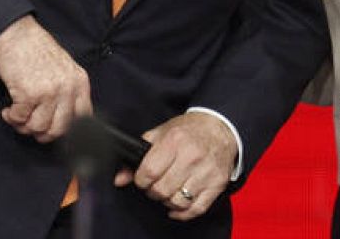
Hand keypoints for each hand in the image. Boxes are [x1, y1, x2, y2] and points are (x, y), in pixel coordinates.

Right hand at [0, 15, 91, 142]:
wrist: (18, 35)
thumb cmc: (38, 49)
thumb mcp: (65, 68)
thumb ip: (70, 91)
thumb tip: (66, 119)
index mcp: (79, 82)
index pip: (84, 117)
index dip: (69, 130)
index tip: (55, 130)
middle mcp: (67, 88)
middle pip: (59, 129)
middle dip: (42, 132)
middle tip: (32, 124)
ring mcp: (48, 92)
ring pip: (38, 127)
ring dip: (24, 125)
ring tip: (19, 114)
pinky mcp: (28, 94)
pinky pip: (20, 119)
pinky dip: (11, 117)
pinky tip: (9, 109)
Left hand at [114, 112, 236, 221]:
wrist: (220, 126)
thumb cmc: (189, 130)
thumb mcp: (162, 133)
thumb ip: (139, 154)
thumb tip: (120, 179)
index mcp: (175, 141)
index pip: (149, 172)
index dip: (141, 180)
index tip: (143, 178)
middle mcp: (191, 156)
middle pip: (161, 190)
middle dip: (153, 191)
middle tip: (156, 183)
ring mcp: (205, 172)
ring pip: (177, 202)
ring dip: (168, 200)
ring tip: (169, 189)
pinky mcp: (216, 184)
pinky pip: (195, 209)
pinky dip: (183, 212)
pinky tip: (178, 204)